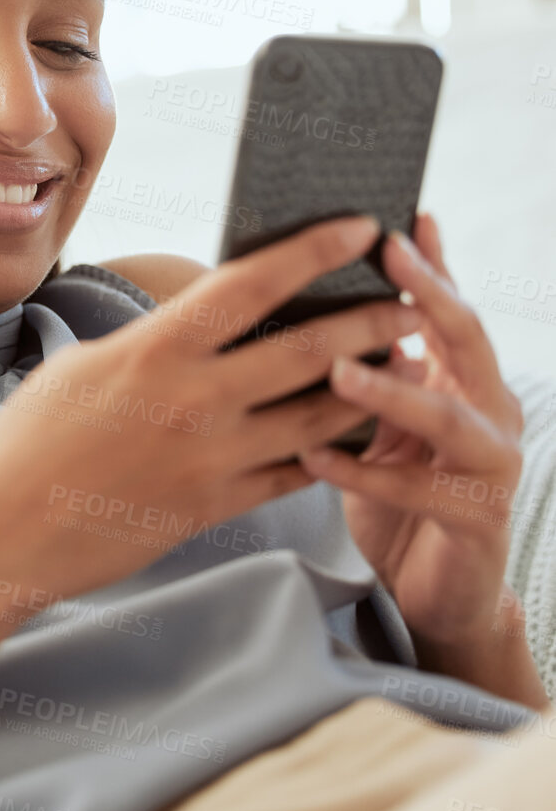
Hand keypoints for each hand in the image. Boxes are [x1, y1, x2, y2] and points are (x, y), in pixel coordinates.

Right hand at [0, 214, 417, 615]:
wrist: (0, 538)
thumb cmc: (27, 443)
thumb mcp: (81, 367)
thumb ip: (150, 341)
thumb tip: (199, 319)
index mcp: (152, 352)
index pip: (250, 285)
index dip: (313, 251)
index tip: (359, 227)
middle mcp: (192, 403)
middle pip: (308, 350)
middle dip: (371, 321)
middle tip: (410, 300)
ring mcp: (209, 460)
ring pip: (317, 416)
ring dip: (369, 386)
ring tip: (402, 364)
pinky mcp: (213, 508)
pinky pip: (294, 474)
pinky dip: (330, 448)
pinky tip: (355, 430)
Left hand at [299, 212, 524, 652]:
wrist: (436, 591)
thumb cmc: (401, 494)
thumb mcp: (387, 419)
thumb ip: (379, 364)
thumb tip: (330, 299)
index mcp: (470, 380)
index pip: (452, 308)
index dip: (433, 264)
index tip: (402, 220)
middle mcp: (494, 411)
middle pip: (468, 341)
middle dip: (429, 296)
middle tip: (388, 260)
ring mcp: (493, 465)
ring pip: (447, 416)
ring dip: (392, 390)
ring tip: (339, 370)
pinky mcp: (476, 518)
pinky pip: (418, 489)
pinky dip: (363, 472)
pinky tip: (316, 458)